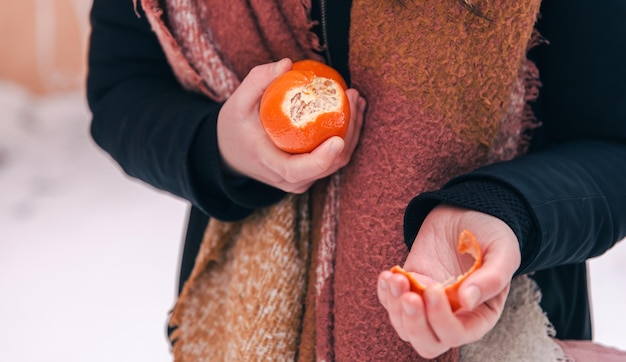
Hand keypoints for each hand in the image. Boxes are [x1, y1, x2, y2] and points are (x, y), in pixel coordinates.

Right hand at [217, 58, 365, 192]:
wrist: (231, 154)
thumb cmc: (235, 127)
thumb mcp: (238, 102)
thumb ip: (257, 80)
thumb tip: (287, 63)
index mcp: (270, 165)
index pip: (298, 170)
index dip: (321, 159)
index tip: (338, 140)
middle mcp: (290, 179)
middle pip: (328, 164)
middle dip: (349, 131)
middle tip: (353, 97)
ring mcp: (303, 179)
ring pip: (337, 162)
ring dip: (353, 131)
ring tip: (357, 99)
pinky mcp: (311, 174)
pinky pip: (334, 158)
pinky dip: (347, 134)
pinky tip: (352, 109)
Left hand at [377, 205, 520, 358]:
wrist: (467, 211)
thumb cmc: (491, 233)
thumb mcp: (503, 251)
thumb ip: (492, 278)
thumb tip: (466, 301)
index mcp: (480, 315)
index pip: (456, 334)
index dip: (441, 319)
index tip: (434, 289)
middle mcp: (453, 316)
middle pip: (427, 342)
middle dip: (413, 324)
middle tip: (409, 295)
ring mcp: (428, 303)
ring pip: (404, 326)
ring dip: (395, 306)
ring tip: (395, 278)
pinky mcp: (410, 287)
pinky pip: (391, 303)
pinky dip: (385, 294)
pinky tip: (388, 275)